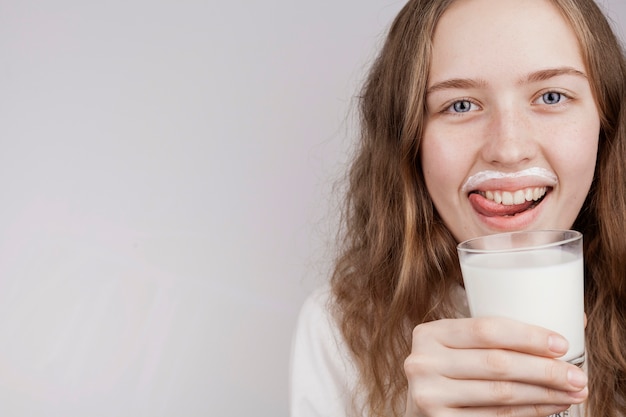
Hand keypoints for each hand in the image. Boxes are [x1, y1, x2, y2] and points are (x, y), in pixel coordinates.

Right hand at [403, 317, 587, 416]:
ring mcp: (428, 395)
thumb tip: (572, 319)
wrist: (423, 409)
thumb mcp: (457, 347)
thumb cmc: (449, 373)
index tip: (562, 344)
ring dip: (544, 394)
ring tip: (572, 392)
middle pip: (497, 363)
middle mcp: (423, 362)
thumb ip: (494, 336)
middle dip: (545, 370)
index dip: (528, 336)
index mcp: (429, 333)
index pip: (485, 329)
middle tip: (576, 375)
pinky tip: (549, 406)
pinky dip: (529, 413)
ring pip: (501, 393)